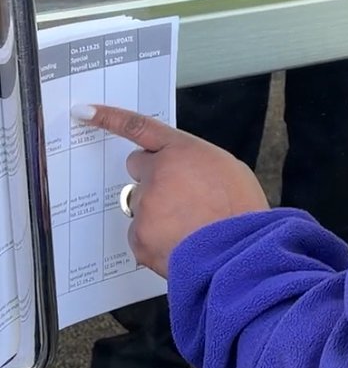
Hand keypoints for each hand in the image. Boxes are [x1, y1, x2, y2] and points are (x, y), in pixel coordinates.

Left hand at [74, 105, 268, 276]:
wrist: (239, 255)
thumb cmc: (241, 214)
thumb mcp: (231, 172)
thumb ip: (198, 165)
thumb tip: (187, 173)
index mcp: (183, 152)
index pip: (138, 127)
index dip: (109, 117)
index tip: (85, 112)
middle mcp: (159, 174)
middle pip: (138, 168)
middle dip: (153, 178)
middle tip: (179, 198)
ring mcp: (145, 205)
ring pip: (142, 206)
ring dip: (159, 215)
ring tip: (190, 230)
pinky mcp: (138, 236)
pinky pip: (141, 235)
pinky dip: (157, 241)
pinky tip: (181, 245)